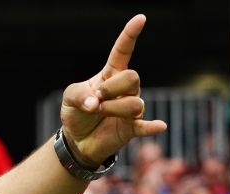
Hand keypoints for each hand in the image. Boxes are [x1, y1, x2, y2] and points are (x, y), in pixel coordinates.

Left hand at [60, 15, 167, 166]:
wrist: (76, 139)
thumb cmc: (77, 112)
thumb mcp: (69, 97)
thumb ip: (79, 95)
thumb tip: (95, 104)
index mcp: (110, 74)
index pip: (123, 51)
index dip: (130, 35)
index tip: (140, 19)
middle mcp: (125, 89)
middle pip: (133, 78)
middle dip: (112, 88)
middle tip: (96, 100)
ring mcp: (130, 108)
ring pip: (135, 103)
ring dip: (113, 108)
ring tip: (99, 113)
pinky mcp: (131, 128)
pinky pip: (145, 126)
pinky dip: (152, 126)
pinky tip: (159, 126)